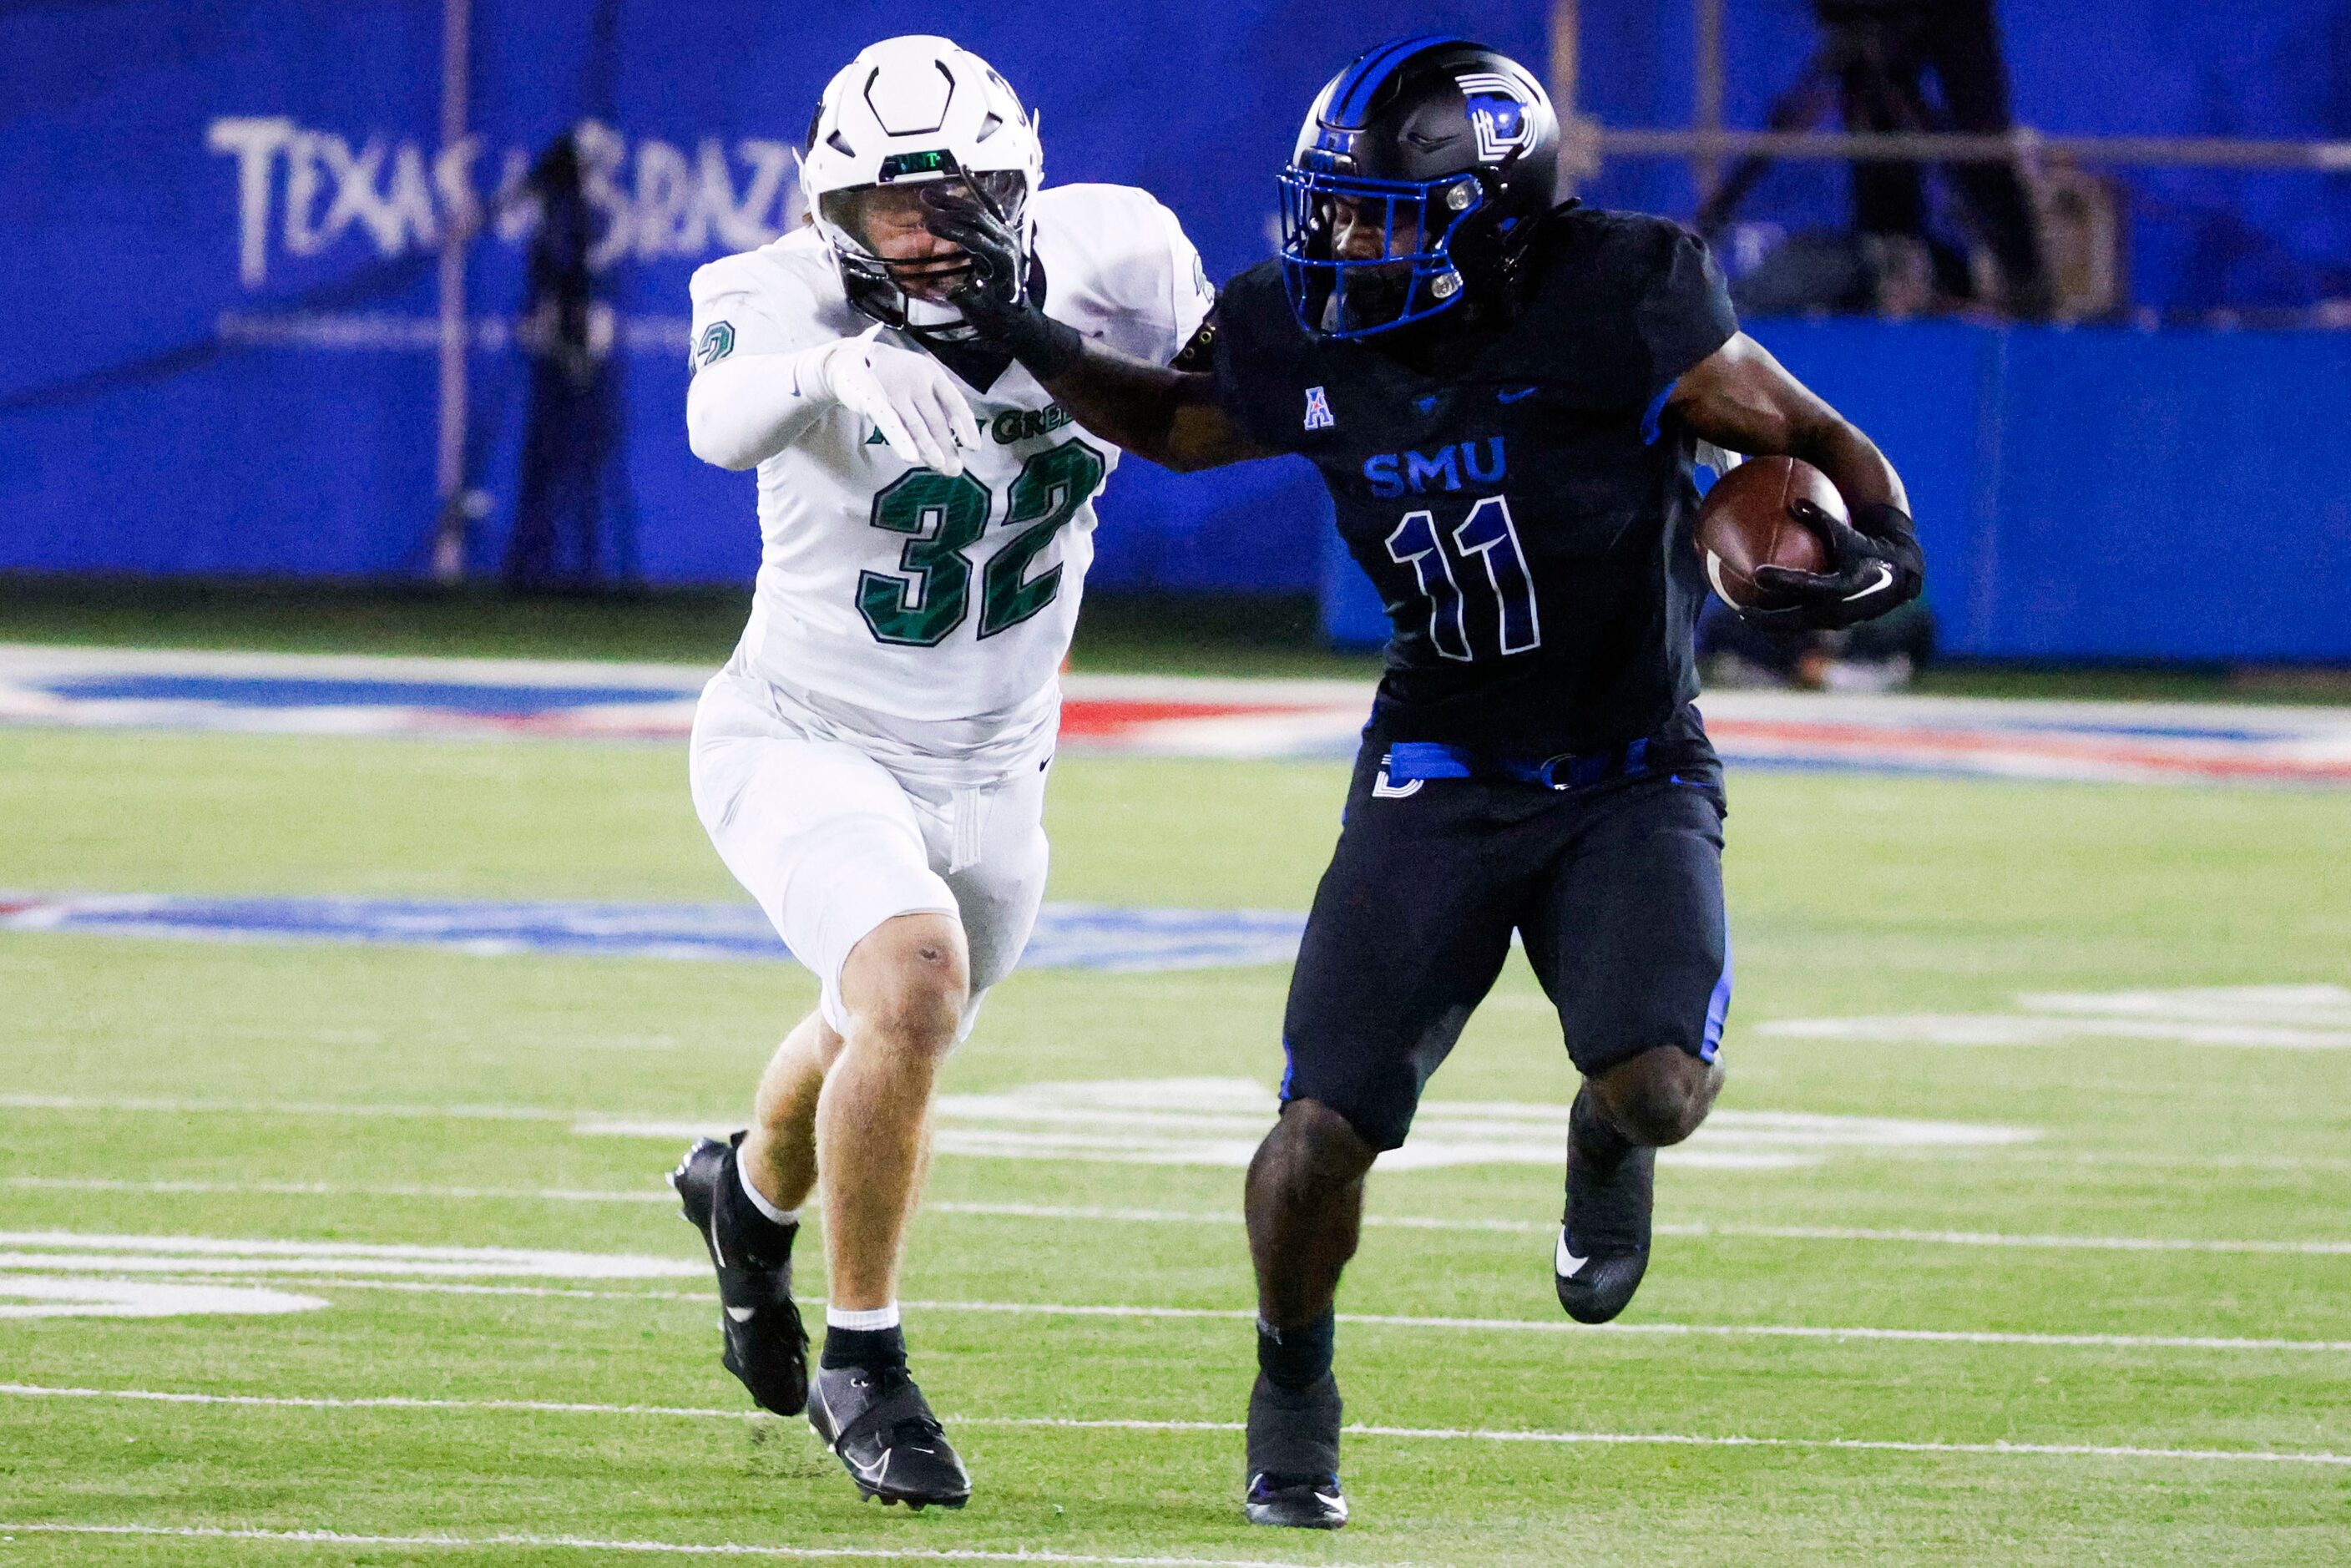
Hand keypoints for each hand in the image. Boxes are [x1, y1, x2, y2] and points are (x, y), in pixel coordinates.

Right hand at [808, 337, 978, 474]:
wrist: (851, 360)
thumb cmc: (893, 377)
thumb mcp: (919, 383)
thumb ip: (936, 406)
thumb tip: (960, 439)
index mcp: (932, 373)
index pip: (955, 401)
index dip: (966, 425)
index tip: (974, 447)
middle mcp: (916, 379)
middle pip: (936, 419)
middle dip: (947, 446)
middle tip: (956, 470)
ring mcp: (894, 389)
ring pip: (916, 425)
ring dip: (930, 449)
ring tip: (941, 467)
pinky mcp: (873, 399)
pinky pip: (890, 424)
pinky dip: (901, 440)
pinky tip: (911, 457)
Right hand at [920, 184, 1025, 324]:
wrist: (1017, 318)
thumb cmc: (996, 318)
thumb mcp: (980, 313)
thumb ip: (967, 298)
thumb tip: (951, 287)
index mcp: (1003, 260)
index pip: (975, 238)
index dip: (951, 230)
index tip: (928, 224)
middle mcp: (1008, 242)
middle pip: (976, 217)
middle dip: (948, 208)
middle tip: (923, 201)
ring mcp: (1007, 234)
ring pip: (980, 208)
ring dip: (953, 200)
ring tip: (928, 194)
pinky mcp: (1004, 230)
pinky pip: (990, 205)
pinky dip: (976, 188)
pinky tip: (964, 170)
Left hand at [1747, 500, 1923, 630]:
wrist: (1901, 574)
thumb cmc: (1871, 547)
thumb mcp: (1848, 533)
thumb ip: (1822, 519)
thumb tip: (1794, 502)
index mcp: (1844, 586)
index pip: (1807, 585)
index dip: (1782, 580)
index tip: (1757, 574)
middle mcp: (1841, 609)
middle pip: (1796, 619)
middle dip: (1767, 618)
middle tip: (1740, 610)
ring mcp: (1839, 621)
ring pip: (1799, 626)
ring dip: (1773, 624)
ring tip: (1746, 617)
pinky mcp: (1837, 624)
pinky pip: (1805, 624)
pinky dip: (1784, 621)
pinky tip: (1763, 613)